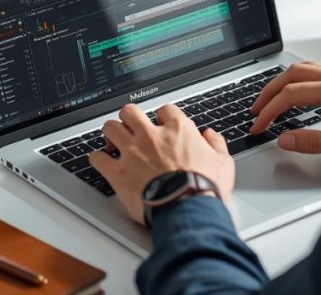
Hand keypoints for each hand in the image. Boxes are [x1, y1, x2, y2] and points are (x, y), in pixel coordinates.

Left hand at [89, 104, 234, 225]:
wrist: (188, 210)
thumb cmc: (204, 188)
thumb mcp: (223, 163)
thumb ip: (216, 145)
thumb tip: (211, 136)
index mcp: (178, 130)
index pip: (165, 109)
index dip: (162, 115)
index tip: (161, 123)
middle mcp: (152, 136)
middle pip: (131, 112)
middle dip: (129, 117)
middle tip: (131, 126)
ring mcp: (133, 152)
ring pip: (110, 128)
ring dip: (111, 133)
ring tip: (113, 140)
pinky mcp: (118, 172)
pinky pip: (98, 158)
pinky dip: (97, 159)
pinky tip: (100, 161)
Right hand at [250, 62, 320, 163]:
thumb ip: (316, 143)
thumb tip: (287, 139)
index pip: (291, 94)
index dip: (270, 110)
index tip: (259, 125)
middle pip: (294, 74)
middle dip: (270, 90)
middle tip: (256, 109)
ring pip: (306, 71)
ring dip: (284, 84)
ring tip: (271, 101)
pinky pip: (319, 76)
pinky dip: (300, 83)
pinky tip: (299, 97)